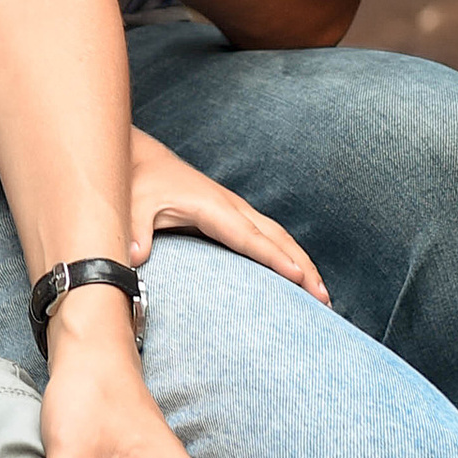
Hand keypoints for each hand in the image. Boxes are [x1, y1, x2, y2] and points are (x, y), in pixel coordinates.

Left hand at [128, 128, 326, 301]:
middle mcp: (231, 207)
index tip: (299, 277)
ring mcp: (235, 210)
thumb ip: (136, 231)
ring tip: (322, 294)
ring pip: (277, 236)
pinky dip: (287, 254)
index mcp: (213, 207)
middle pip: (276, 238)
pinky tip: (296, 275)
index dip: (275, 258)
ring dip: (301, 261)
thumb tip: (133, 259)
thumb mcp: (133, 204)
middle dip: (302, 266)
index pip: (250, 238)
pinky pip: (267, 235)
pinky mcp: (233, 215)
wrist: (144, 158)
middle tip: (324, 298)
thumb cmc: (141, 182)